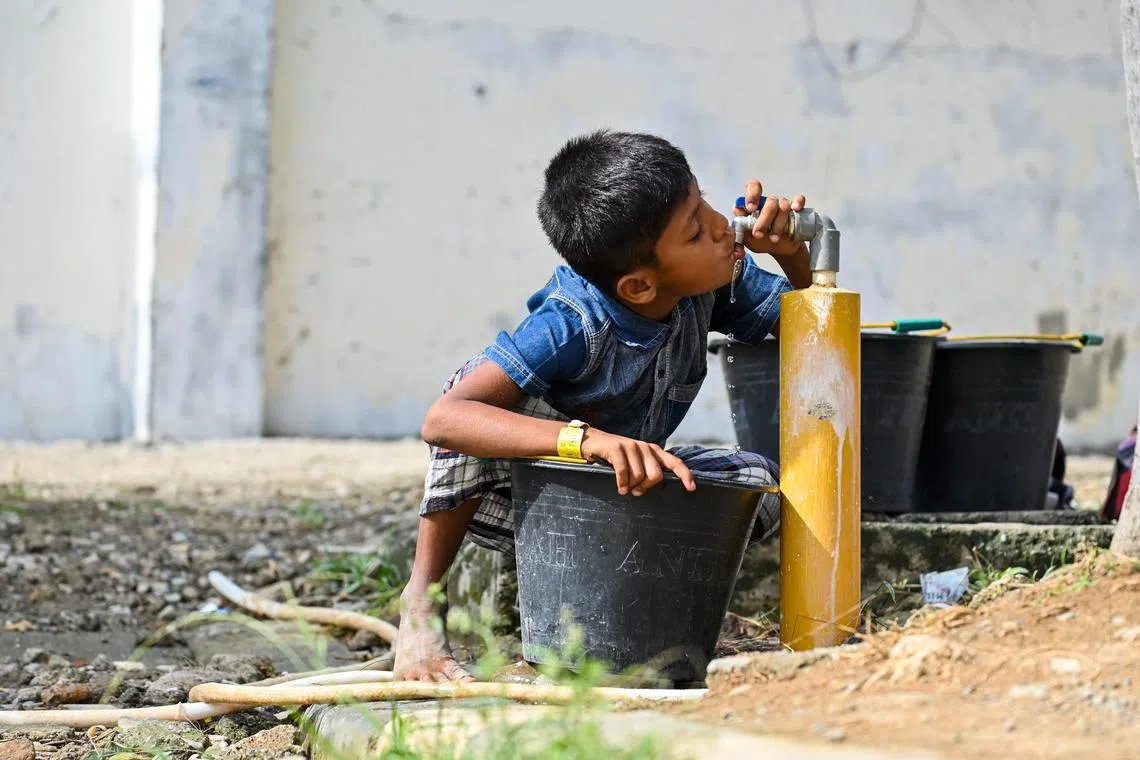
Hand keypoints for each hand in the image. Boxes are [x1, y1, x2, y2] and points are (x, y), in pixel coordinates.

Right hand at [579, 430, 695, 495]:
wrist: (593, 442)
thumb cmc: (616, 458)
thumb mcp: (635, 464)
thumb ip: (645, 473)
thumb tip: (645, 490)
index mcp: (654, 452)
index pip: (674, 462)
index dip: (685, 475)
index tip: (691, 488)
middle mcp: (645, 447)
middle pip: (656, 475)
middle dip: (645, 487)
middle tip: (635, 491)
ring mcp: (631, 446)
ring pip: (639, 476)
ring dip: (630, 486)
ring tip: (624, 487)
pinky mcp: (618, 447)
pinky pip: (624, 472)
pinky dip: (622, 483)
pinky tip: (619, 488)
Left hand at [735, 179, 806, 257]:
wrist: (777, 250)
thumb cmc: (760, 241)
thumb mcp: (746, 236)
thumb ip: (740, 224)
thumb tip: (736, 208)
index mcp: (755, 205)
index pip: (753, 187)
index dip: (752, 194)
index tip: (751, 208)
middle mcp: (769, 203)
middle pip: (769, 202)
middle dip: (764, 219)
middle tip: (758, 234)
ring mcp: (783, 206)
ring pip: (783, 206)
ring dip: (778, 224)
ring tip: (773, 238)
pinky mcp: (796, 211)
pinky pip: (799, 200)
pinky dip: (798, 202)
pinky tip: (795, 209)